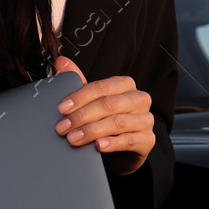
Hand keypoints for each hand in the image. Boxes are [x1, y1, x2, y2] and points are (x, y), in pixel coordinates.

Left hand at [50, 55, 154, 175]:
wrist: (123, 147)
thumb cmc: (107, 119)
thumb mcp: (92, 100)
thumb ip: (78, 80)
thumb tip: (61, 61)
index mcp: (125, 85)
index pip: (101, 87)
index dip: (80, 97)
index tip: (62, 108)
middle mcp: (139, 99)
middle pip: (108, 104)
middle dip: (81, 116)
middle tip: (62, 127)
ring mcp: (146, 119)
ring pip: (117, 122)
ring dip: (92, 131)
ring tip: (73, 138)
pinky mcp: (148, 139)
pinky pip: (129, 140)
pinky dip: (112, 143)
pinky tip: (98, 146)